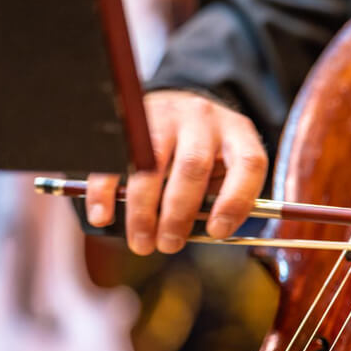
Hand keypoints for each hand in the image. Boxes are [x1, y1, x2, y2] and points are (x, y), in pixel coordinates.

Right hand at [86, 90, 267, 254]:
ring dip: (143, 208)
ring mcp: (166, 115)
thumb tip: (195, 234)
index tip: (216, 232)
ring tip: (141, 241)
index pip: (247, 164)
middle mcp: (203, 119)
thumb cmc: (207, 152)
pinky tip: (103, 216)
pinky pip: (114, 157)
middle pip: (192, 166)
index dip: (234, 201)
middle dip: (178, 213)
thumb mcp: (226, 168)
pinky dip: (105, 191)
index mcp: (238, 133)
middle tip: (168, 244)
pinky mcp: (131, 121)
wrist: (178, 106)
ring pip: (151, 163)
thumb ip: (219, 197)